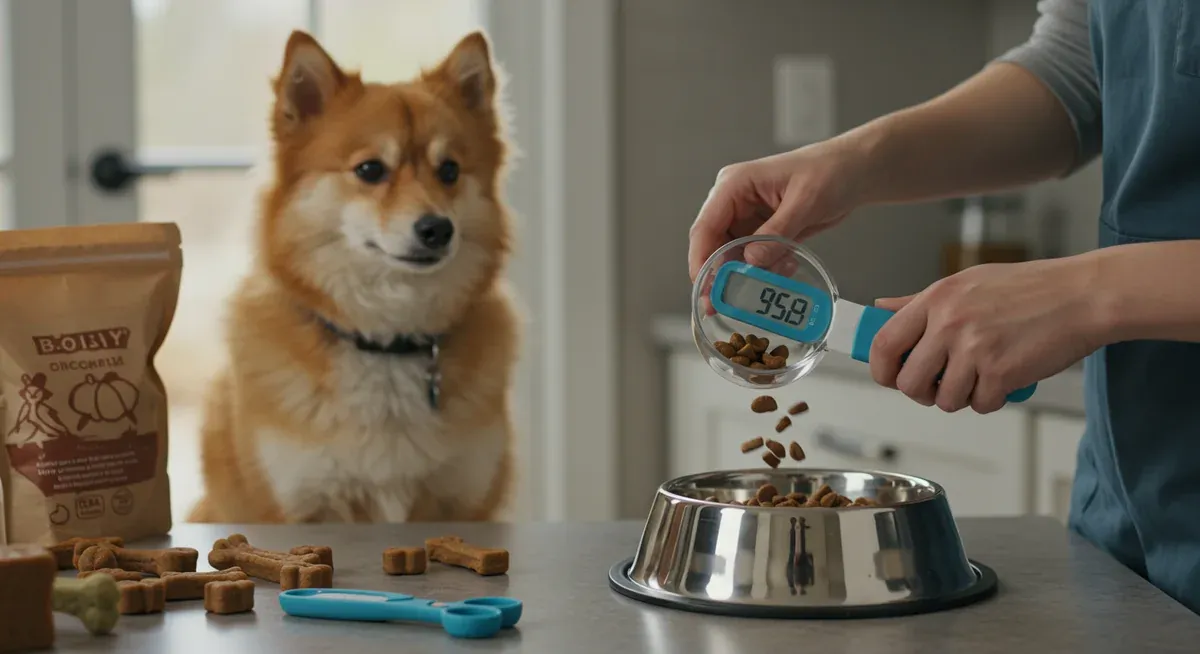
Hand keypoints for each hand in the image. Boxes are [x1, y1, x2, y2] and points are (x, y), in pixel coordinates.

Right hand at [688, 138, 868, 280]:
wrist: (855, 172)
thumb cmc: (830, 171)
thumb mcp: (805, 202)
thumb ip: (776, 233)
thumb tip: (750, 261)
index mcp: (734, 185)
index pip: (705, 226)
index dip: (700, 259)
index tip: (703, 288)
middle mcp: (735, 202)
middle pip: (713, 245)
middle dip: (720, 274)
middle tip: (721, 304)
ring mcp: (748, 218)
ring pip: (734, 256)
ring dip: (750, 273)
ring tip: (775, 276)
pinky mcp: (763, 232)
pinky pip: (755, 259)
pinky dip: (768, 268)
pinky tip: (788, 266)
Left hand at [868, 256, 1103, 413]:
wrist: (1082, 295)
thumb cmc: (1029, 288)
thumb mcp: (967, 282)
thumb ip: (920, 301)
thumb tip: (880, 309)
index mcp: (936, 298)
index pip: (884, 343)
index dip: (882, 369)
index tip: (891, 377)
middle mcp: (949, 323)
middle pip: (908, 382)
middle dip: (922, 392)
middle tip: (940, 385)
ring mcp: (974, 348)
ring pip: (944, 399)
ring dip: (962, 397)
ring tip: (982, 375)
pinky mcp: (1000, 372)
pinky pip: (980, 404)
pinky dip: (992, 399)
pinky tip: (1006, 378)